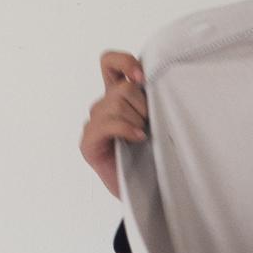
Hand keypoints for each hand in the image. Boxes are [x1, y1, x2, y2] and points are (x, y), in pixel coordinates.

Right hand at [82, 51, 148, 200]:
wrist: (149, 190)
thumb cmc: (156, 154)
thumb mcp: (159, 119)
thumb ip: (153, 98)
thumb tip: (164, 79)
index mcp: (118, 96)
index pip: (109, 62)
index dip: (124, 62)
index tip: (143, 77)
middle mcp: (103, 107)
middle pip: (121, 87)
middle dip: (142, 104)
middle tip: (150, 123)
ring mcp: (94, 125)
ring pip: (115, 104)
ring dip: (136, 120)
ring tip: (143, 137)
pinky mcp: (88, 143)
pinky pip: (107, 124)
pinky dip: (126, 129)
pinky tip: (138, 138)